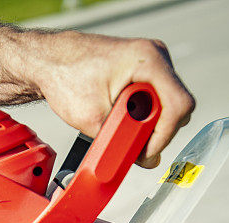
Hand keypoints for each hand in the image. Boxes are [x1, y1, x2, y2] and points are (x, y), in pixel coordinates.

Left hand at [25, 32, 194, 167]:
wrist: (50, 60)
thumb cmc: (66, 78)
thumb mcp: (93, 119)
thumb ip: (123, 142)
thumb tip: (147, 161)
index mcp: (148, 60)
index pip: (178, 106)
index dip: (164, 136)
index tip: (144, 152)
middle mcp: (156, 56)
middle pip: (177, 107)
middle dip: (155, 133)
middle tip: (130, 144)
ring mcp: (153, 61)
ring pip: (168, 105)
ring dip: (149, 124)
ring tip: (121, 128)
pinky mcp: (146, 69)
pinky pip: (158, 99)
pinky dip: (144, 115)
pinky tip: (122, 118)